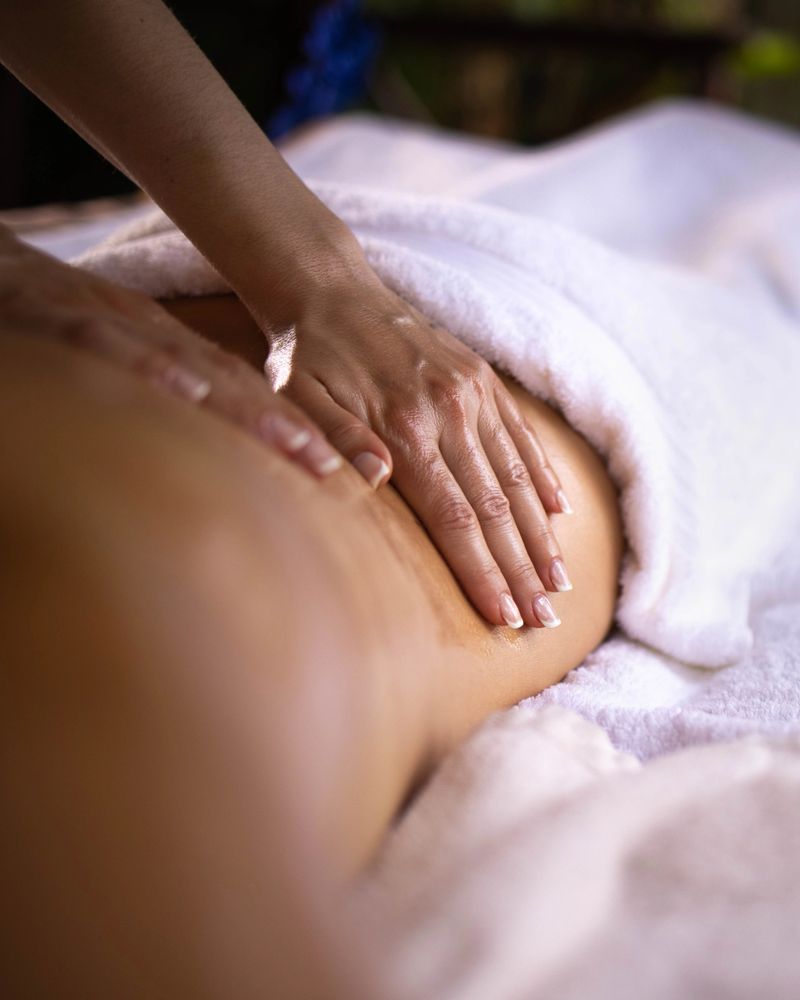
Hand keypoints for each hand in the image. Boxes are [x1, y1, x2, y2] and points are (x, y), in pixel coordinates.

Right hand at [0, 227, 341, 476]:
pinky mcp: (57, 315)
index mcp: (166, 348)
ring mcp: (108, 323)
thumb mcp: (112, 363)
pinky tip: (187, 387)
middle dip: (289, 428)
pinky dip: (149, 364)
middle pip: (232, 382)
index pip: (240, 390)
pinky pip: (106, 341)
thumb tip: (202, 441)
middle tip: (338, 470)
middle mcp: (151, 335)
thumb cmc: (50, 323)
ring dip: (247, 406)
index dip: (290, 427)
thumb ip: (156, 401)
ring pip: (188, 365)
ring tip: (298, 443)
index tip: (337, 470)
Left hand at [260, 270, 573, 629]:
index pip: (452, 517)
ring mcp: (472, 393)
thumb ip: (336, 440)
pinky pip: (521, 434)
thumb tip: (374, 480)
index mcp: (403, 428)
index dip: (481, 571)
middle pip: (494, 507)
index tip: (504, 617)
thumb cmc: (306, 355)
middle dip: (520, 569)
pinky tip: (559, 511)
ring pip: (516, 476)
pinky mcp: (482, 378)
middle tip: (545, 620)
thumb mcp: (298, 397)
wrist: (330, 288)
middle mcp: (449, 412)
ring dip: (540, 534)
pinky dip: (541, 475)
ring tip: (559, 582)